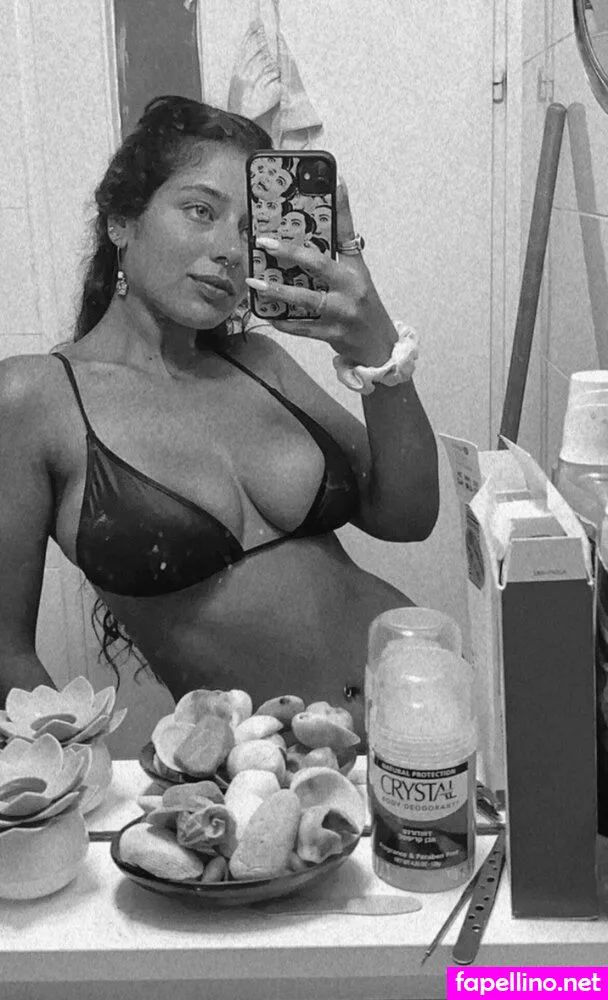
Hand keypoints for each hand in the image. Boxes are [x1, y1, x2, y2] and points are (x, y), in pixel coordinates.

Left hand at [245, 178, 396, 365]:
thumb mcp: (358, 273)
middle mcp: (351, 288)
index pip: (346, 233)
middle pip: (318, 264)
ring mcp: (342, 312)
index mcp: (356, 269)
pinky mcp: (332, 334)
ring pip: (305, 298)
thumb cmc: (363, 304)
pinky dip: (284, 322)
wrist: (379, 346)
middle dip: (288, 252)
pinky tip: (268, 315)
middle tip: (262, 242)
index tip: (334, 180)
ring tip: (255, 282)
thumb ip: (342, 244)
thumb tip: (329, 206)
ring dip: (277, 290)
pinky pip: (302, 327)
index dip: (341, 207)